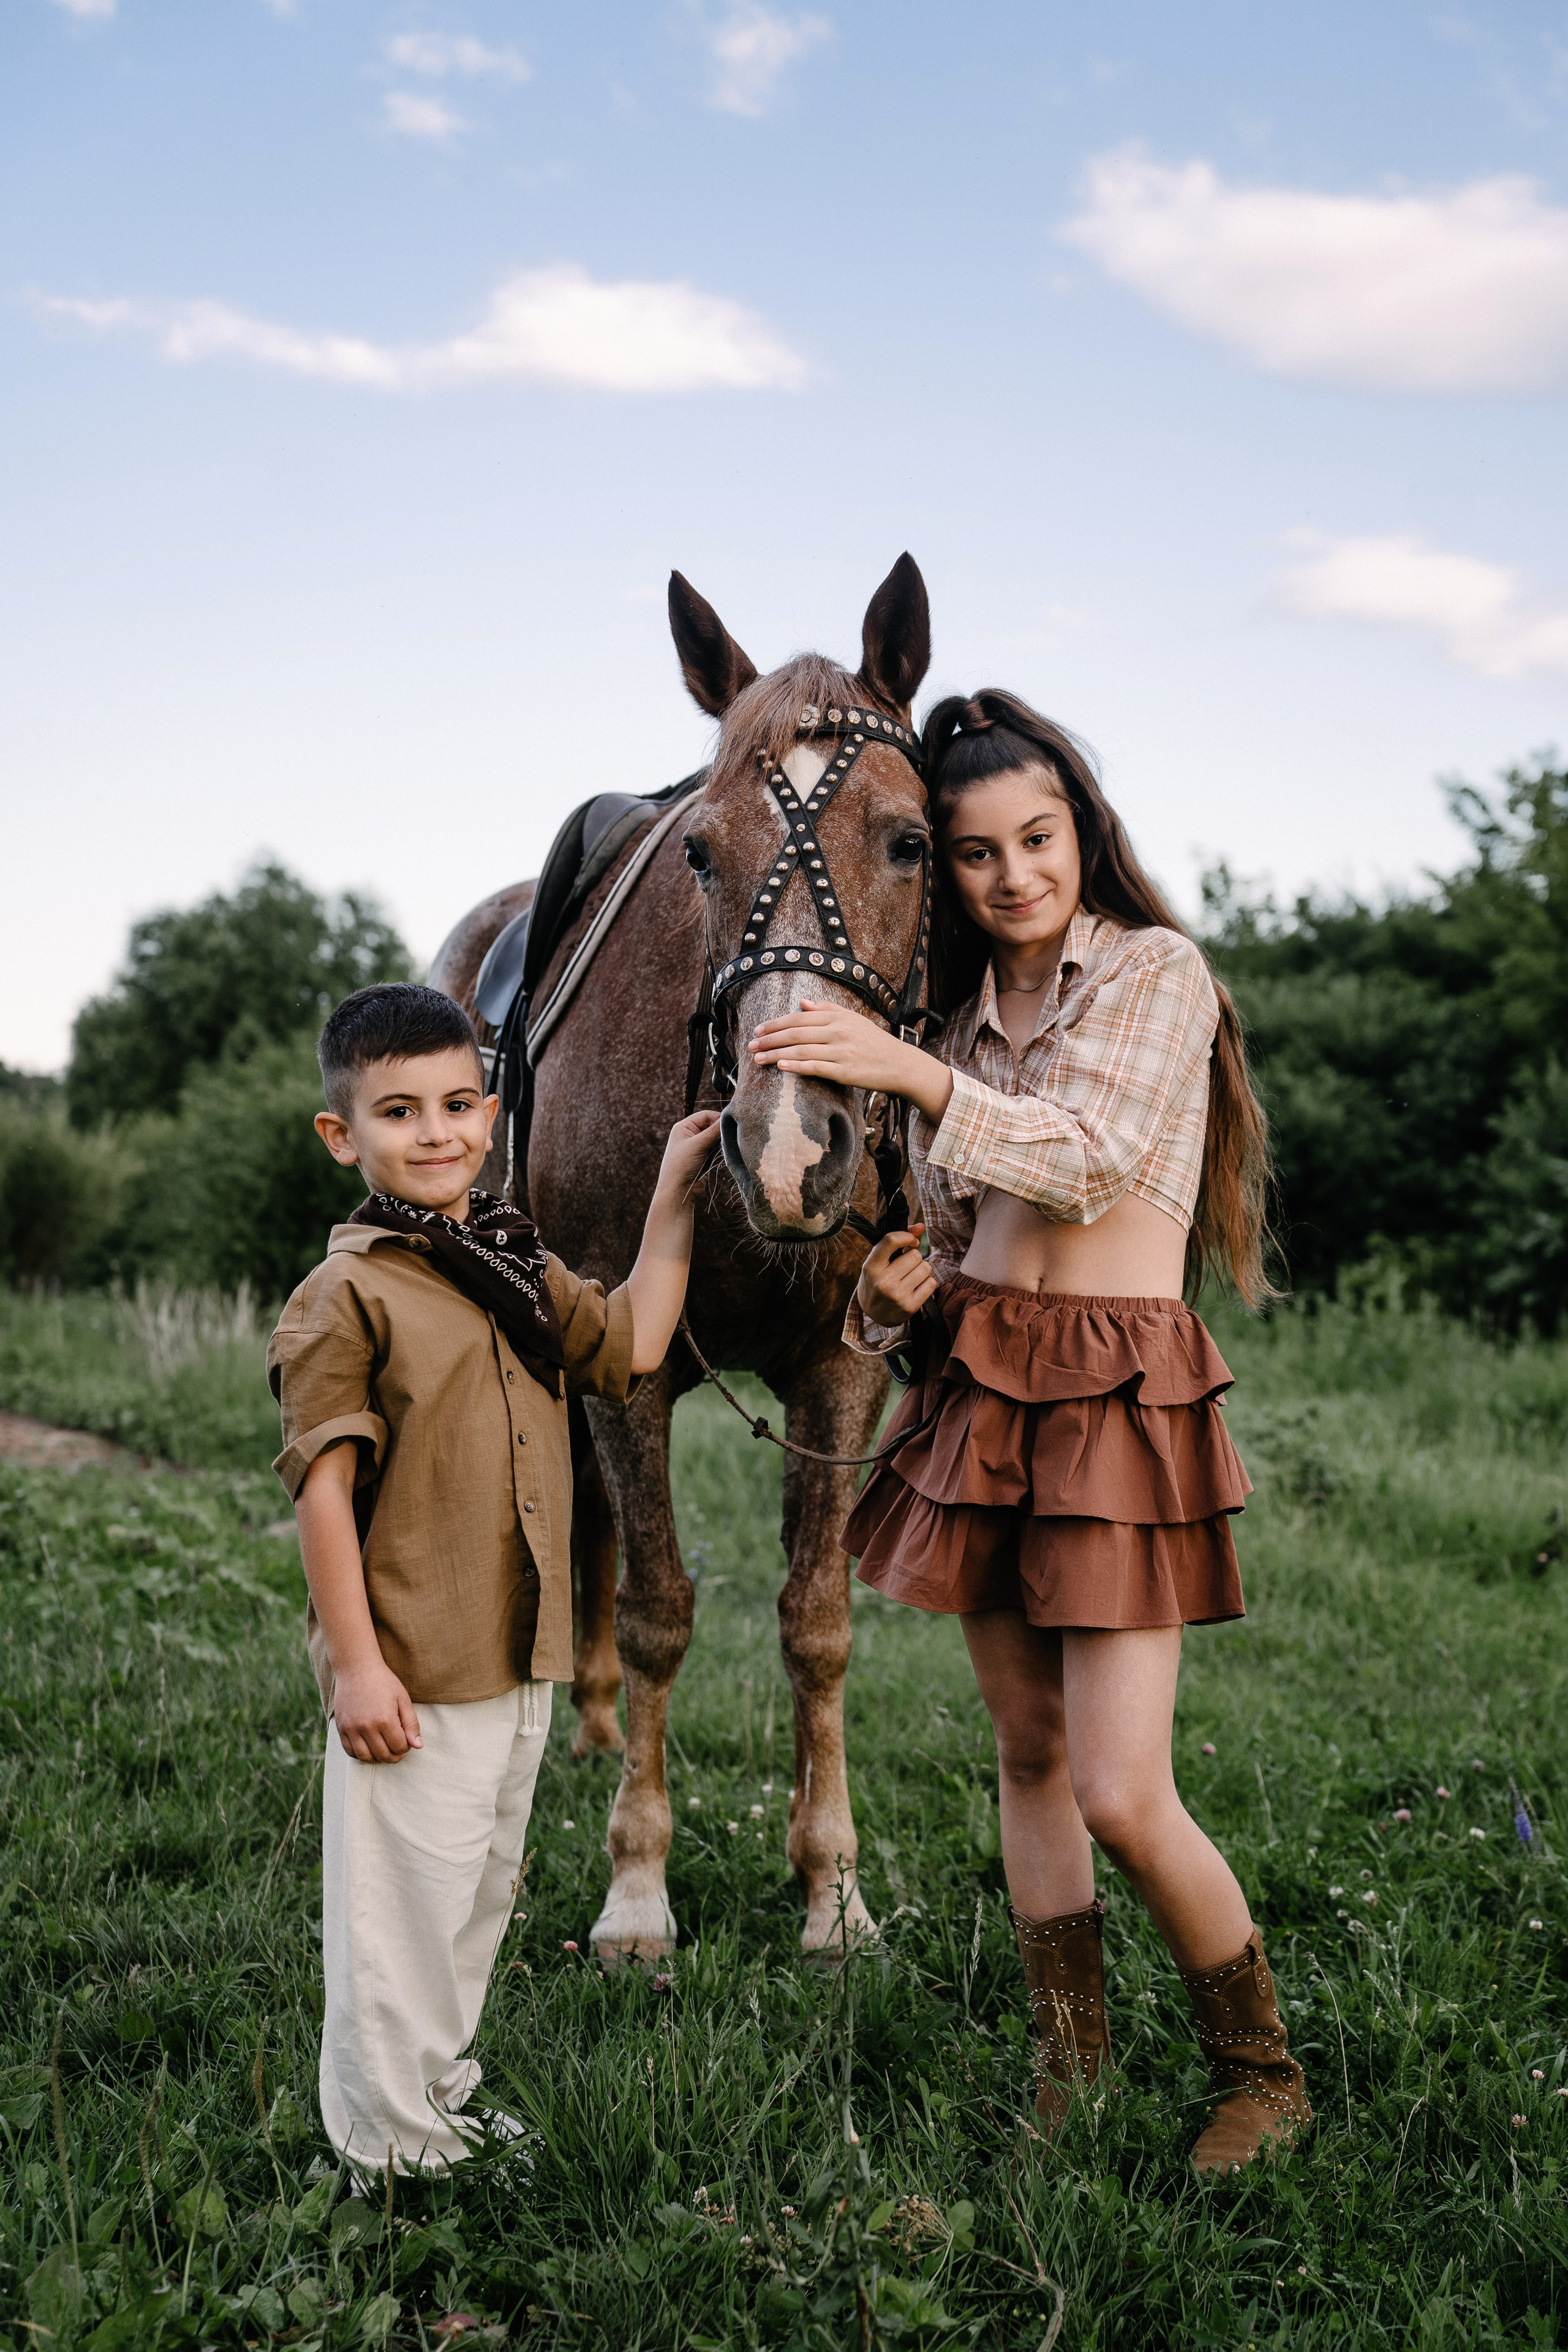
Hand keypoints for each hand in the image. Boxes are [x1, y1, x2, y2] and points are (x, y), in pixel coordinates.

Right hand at [332, 1656, 422, 1761]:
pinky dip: (360, 1755)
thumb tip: (417, 1746)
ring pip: (366, 1757)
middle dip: (394, 1756)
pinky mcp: (341, 1728)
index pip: (399, 1747)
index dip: (406, 1747)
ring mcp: (352, 1729)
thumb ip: (411, 1724)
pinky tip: (368, 1748)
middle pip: (383, 1755)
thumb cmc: (383, 1682)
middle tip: (398, 1748)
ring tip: (384, 1749)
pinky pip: (350, 1751)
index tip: (406, 1740)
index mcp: (385, 1719)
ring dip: (377, 1758)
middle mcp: (367, 1727)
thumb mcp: (403, 1699)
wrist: (356, 1668)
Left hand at [657, 1108, 721, 1200]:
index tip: (730, 1125)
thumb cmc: (681, 1165)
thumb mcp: (697, 1145)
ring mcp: (697, 1146)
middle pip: (712, 1126)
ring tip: (725, 1148)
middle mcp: (690, 1135)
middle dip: (721, 1132)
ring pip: (716, 1138)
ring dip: (721, 1142)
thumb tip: (728, 1119)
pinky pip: (716, 1149)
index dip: (718, 1118)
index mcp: (684, 1127)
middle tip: (730, 1137)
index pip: (705, 1115)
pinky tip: (723, 1155)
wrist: (677, 1191)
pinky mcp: (703, 1157)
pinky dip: (720, 1151)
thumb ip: (713, 1131)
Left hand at [750, 1002, 953, 1123]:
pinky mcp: (845, 1071)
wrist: (900, 1064)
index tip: (758, 1029)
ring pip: (801, 1050)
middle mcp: (838, 1031)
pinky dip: (796, 1066)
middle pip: (796, 1033)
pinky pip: (815, 1067)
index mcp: (837, 1017)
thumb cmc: (874, 1042)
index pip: (799, 1017)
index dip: (776, 1023)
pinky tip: (780, 1066)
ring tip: (758, 1058)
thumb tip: (801, 1003)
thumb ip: (827, 1008)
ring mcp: (841, 1051)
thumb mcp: (853, 1019)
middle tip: (751, 1045)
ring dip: (776, 1054)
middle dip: (770, 1039)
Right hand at [857, 1224, 937, 1328]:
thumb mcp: (879, 1260)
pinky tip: (916, 1287)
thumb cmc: (876, 1280)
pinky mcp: (910, 1307)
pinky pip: (931, 1283)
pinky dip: (927, 1283)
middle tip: (905, 1267)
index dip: (907, 1236)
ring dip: (921, 1270)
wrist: (872, 1313)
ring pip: (925, 1268)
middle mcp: (883, 1281)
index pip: (892, 1240)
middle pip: (915, 1255)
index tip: (911, 1241)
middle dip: (914, 1258)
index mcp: (871, 1266)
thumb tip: (921, 1226)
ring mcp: (897, 1295)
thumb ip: (897, 1241)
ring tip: (910, 1277)